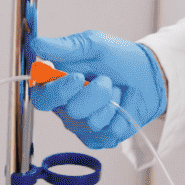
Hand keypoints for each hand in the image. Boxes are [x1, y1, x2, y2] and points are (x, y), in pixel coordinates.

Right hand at [28, 30, 166, 149]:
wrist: (148, 74)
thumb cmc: (117, 59)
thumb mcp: (92, 45)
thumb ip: (64, 47)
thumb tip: (36, 44)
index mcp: (57, 86)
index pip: (41, 98)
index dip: (58, 91)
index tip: (78, 77)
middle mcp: (65, 109)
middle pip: (72, 111)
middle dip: (95, 93)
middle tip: (106, 79)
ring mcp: (82, 127)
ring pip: (92, 122)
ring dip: (111, 102)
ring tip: (115, 91)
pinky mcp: (100, 139)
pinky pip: (109, 133)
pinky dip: (122, 115)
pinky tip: (123, 106)